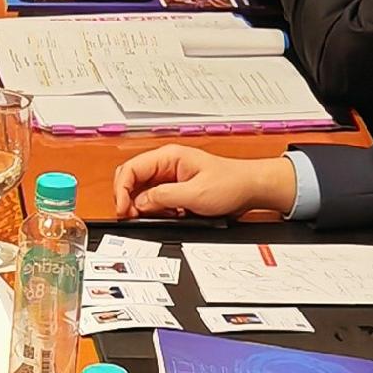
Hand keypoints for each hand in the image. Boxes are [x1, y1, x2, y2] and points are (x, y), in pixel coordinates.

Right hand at [110, 144, 292, 220]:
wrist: (250, 188)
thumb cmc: (230, 183)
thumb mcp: (195, 194)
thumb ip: (163, 198)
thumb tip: (140, 203)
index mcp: (168, 156)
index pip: (130, 169)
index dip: (121, 190)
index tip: (124, 209)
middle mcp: (165, 164)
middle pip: (131, 179)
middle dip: (128, 199)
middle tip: (131, 216)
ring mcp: (169, 177)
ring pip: (141, 191)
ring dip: (143, 206)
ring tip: (156, 216)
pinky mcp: (174, 189)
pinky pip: (154, 199)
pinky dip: (155, 210)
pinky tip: (168, 215)